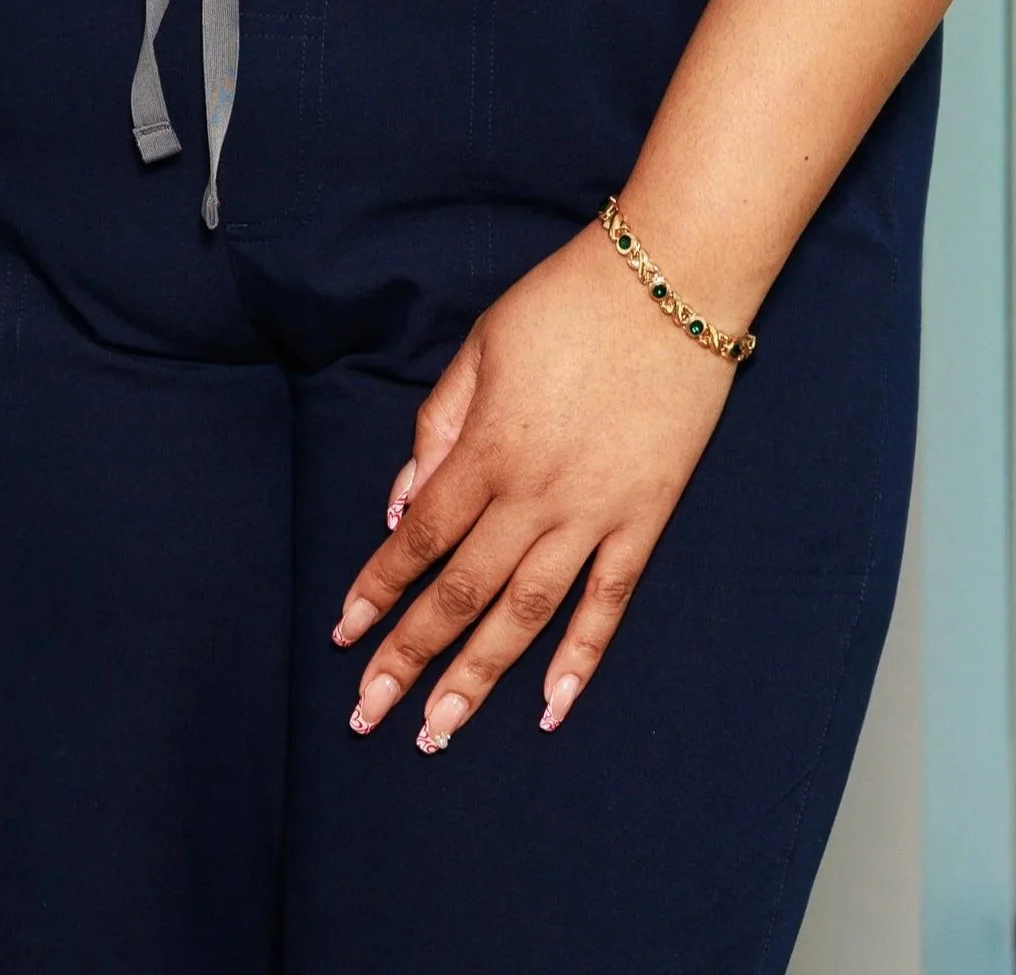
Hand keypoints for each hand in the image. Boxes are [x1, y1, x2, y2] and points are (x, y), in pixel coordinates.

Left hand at [335, 218, 736, 749]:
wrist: (671, 283)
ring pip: (526, 616)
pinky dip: (581, 659)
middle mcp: (534, 496)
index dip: (378, 591)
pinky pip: (608, 603)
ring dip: (479, 677)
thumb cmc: (566, 303)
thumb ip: (437, 427)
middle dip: (411, 658)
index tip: (345, 636)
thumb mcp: (482, 347)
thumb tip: (403, 505)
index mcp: (486, 450)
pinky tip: (553, 708)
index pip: (419, 540)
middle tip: (370, 715)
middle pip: (461, 593)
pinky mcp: (644, 519)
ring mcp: (593, 514)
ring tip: (439, 731)